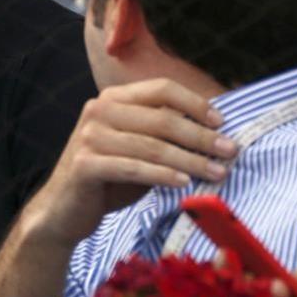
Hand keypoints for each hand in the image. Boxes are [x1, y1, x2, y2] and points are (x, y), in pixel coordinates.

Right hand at [25, 78, 236, 246]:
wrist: (65, 208)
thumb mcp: (138, 147)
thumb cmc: (110, 177)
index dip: (195, 103)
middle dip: (201, 136)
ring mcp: (89, 137)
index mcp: (111, 98)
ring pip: (152, 146)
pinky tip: (185, 183)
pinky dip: (162, 175)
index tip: (222, 122)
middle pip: (161, 118)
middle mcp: (98, 111)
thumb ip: (163, 134)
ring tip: (218, 173)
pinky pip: (133, 168)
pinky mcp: (85, 165)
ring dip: (190, 160)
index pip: (160, 88)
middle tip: (231, 151)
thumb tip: (215, 129)